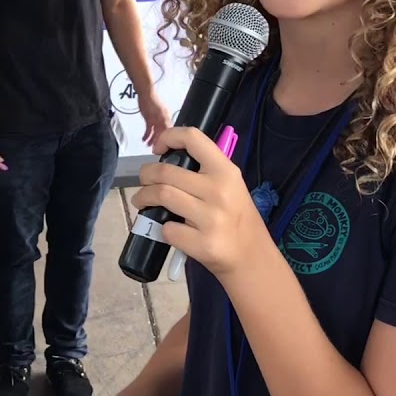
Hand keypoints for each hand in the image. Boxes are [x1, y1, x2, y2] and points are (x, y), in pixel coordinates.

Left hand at [129, 126, 270, 280]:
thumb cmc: (238, 218)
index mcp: (226, 171)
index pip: (192, 138)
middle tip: (144, 182)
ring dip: (143, 197)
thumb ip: (206, 171)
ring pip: (161, 195)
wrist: (253, 258)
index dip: (168, 137)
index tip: (158, 149)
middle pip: (165, 171)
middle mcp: (218, 191)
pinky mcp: (202, 244)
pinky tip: (168, 229)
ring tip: (142, 201)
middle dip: (146, 175)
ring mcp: (211, 218)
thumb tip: (168, 158)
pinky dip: (162, 228)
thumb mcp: (232, 186)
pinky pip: (167, 229)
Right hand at [138, 92, 171, 145]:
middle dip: (160, 141)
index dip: (167, 137)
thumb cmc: (151, 100)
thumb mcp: (160, 110)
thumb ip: (161, 118)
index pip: (169, 129)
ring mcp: (156, 118)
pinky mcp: (149, 117)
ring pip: (157, 132)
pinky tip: (144, 139)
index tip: (165, 143)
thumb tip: (162, 126)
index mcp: (167, 115)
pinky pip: (149, 129)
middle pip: (164, 132)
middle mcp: (163, 117)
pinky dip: (146, 135)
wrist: (147, 92)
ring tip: (150, 145)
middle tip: (158, 148)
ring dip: (153, 140)